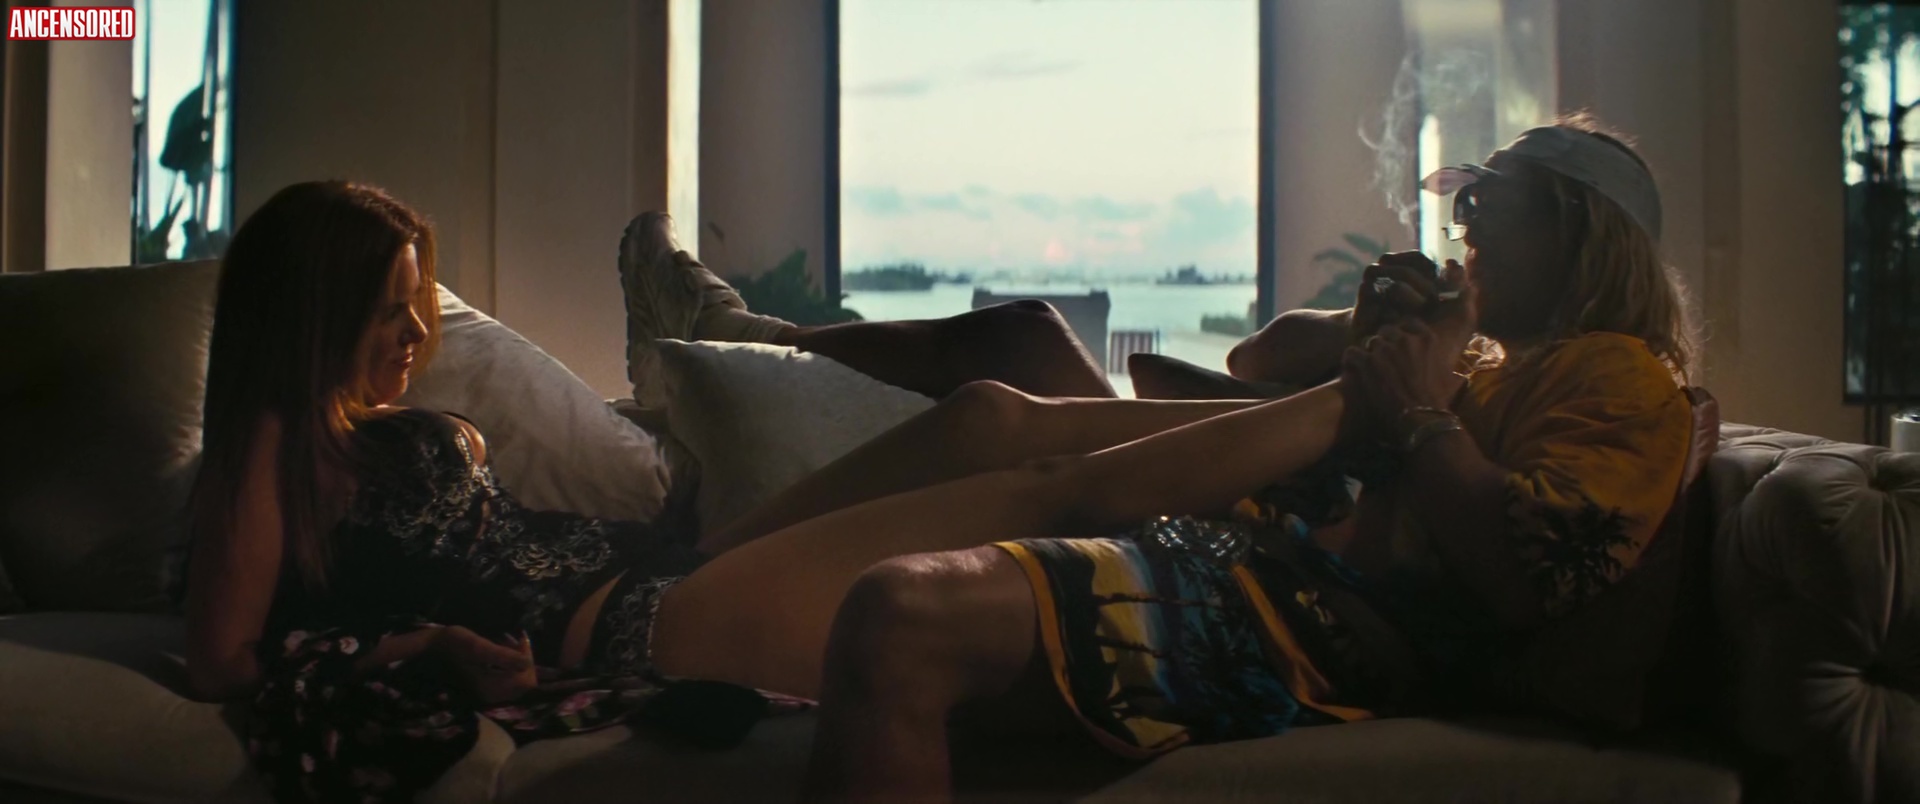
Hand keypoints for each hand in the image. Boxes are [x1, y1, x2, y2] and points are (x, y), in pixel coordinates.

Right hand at [437, 626, 536, 703]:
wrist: (432, 648)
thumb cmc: (454, 644)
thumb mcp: (478, 647)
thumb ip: (503, 656)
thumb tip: (528, 663)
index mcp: (490, 688)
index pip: (526, 681)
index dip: (528, 660)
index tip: (519, 640)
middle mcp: (491, 695)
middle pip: (524, 682)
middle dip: (524, 661)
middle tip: (515, 640)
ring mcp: (488, 692)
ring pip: (518, 680)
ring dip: (517, 661)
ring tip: (507, 642)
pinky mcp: (485, 686)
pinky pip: (508, 678)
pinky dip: (510, 664)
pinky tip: (502, 649)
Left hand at [1341, 267, 1478, 438]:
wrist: (1422, 419)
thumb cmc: (1437, 402)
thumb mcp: (1447, 375)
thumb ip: (1441, 361)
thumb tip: (1448, 366)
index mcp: (1427, 338)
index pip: (1408, 323)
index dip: (1400, 335)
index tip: (1398, 345)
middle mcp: (1406, 339)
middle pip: (1385, 331)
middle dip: (1383, 344)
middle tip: (1382, 361)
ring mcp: (1385, 349)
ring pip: (1368, 342)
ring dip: (1368, 354)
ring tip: (1368, 369)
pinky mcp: (1367, 362)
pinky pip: (1352, 353)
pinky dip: (1351, 362)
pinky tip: (1354, 371)